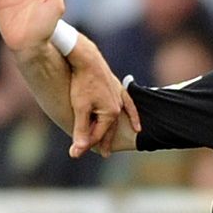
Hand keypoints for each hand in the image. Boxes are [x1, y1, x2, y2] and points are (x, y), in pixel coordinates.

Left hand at [67, 37, 140, 157]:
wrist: (86, 57)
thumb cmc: (82, 82)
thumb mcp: (80, 108)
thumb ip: (81, 130)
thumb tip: (78, 151)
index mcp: (110, 113)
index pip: (98, 135)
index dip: (85, 144)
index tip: (75, 153)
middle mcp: (118, 107)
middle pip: (108, 129)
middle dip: (104, 142)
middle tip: (104, 154)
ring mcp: (119, 97)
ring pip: (116, 119)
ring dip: (113, 130)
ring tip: (113, 141)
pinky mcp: (117, 88)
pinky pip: (128, 106)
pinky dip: (131, 115)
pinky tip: (137, 125)